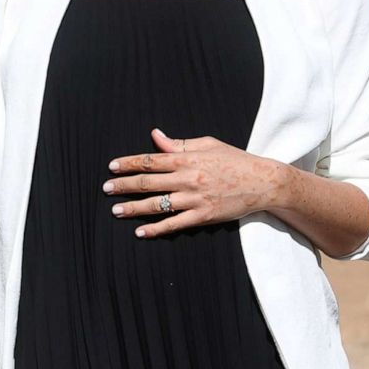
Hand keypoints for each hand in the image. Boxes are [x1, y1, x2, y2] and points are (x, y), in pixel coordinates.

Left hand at [104, 128, 290, 238]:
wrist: (263, 182)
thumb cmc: (234, 159)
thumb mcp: (207, 144)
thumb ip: (178, 143)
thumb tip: (154, 136)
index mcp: (188, 158)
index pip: (151, 160)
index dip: (129, 163)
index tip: (112, 167)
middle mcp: (188, 178)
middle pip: (149, 182)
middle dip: (124, 185)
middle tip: (105, 189)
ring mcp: (195, 199)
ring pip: (157, 204)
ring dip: (134, 208)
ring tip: (116, 210)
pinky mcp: (203, 216)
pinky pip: (175, 224)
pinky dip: (156, 229)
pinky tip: (140, 232)